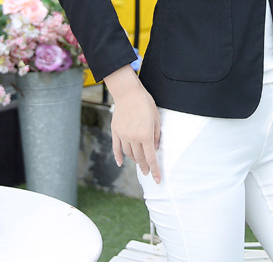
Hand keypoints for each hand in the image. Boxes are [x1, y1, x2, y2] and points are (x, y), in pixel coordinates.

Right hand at [104, 65, 161, 182]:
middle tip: (147, 173)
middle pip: (139, 158)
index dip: (155, 170)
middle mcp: (133, 138)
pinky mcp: (115, 131)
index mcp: (145, 135)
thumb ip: (157, 135)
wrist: (128, 92)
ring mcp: (123, 135)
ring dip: (134, 160)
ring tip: (139, 163)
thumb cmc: (145, 103)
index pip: (151, 157)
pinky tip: (120, 163)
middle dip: (144, 167)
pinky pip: (116, 148)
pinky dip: (118, 157)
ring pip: (128, 154)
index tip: (157, 179)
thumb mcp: (156, 118)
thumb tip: (155, 148)